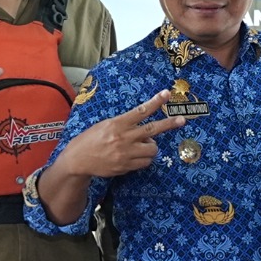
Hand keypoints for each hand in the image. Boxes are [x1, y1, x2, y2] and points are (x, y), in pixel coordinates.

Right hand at [52, 91, 178, 178]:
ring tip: (142, 146)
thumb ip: (123, 124)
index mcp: (118, 123)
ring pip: (152, 149)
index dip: (155, 102)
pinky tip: (135, 157)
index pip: (141, 111)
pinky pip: (144, 163)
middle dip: (169, 124)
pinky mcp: (126, 166)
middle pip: (153, 129)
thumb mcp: (105, 125)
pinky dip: (144, 159)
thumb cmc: (90, 139)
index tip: (166, 94)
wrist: (78, 159)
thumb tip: (141, 124)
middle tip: (182, 120)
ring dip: (151, 147)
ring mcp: (126, 153)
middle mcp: (124, 137)